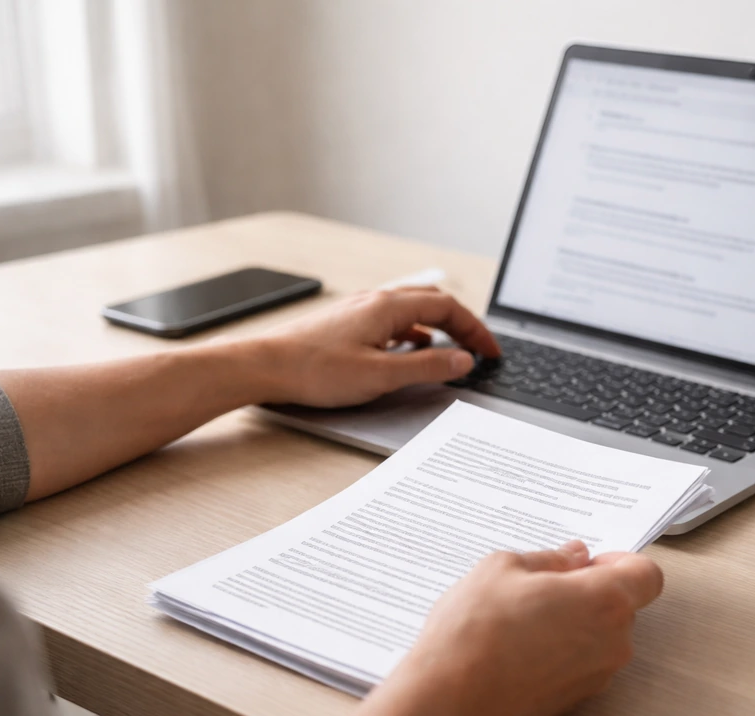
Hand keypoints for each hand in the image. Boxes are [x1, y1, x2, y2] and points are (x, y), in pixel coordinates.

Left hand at [259, 287, 500, 407]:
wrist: (263, 367)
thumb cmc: (314, 370)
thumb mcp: (381, 375)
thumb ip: (427, 367)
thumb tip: (463, 361)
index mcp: (389, 307)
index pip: (448, 306)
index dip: (476, 329)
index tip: (490, 351)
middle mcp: (375, 301)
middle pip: (433, 301)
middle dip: (461, 324)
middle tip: (478, 347)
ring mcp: (359, 310)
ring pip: (412, 310)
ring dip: (438, 326)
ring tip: (451, 350)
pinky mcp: (346, 323)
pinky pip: (392, 320)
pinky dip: (413, 333)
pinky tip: (409, 351)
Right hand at [373, 541, 664, 715]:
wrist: (448, 704)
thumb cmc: (474, 633)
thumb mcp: (502, 568)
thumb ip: (549, 559)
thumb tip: (572, 557)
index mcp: (604, 600)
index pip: (647, 575)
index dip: (619, 562)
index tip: (587, 563)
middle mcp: (612, 642)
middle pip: (622, 605)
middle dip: (589, 590)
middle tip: (542, 585)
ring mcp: (596, 677)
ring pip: (599, 635)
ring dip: (572, 620)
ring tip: (521, 616)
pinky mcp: (575, 701)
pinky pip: (580, 662)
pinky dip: (559, 649)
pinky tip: (518, 644)